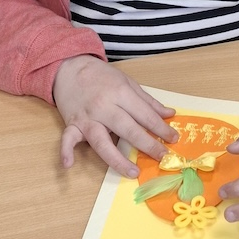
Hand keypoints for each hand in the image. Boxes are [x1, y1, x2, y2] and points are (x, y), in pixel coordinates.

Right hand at [53, 55, 177, 177]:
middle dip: (147, 144)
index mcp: (120, 92)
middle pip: (127, 129)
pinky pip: (67, 139)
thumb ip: (148, 101)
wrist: (70, 66)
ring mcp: (86, 117)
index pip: (144, 114)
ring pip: (101, 141)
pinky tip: (68, 164)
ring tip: (133, 172)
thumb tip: (169, 114)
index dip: (160, 127)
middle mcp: (104, 106)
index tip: (173, 139)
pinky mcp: (71, 123)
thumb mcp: (127, 82)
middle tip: (163, 157)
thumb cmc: (101, 76)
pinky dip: (66, 151)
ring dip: (117, 159)